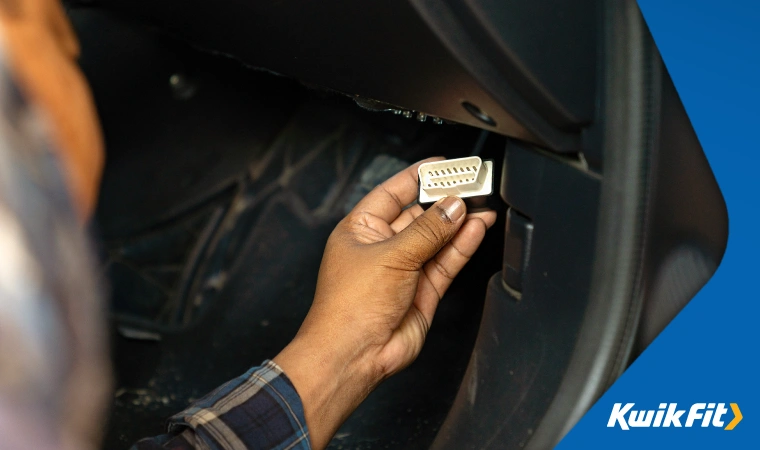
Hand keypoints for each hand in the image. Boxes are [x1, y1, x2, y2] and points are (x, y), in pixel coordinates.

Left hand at [274, 157, 496, 448]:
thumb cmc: (349, 306)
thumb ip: (427, 230)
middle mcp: (382, 247)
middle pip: (419, 215)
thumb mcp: (390, 255)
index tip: (442, 165)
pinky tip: (475, 228)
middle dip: (444, 201)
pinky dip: (461, 245)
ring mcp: (404, 269)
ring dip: (458, 222)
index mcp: (361, 229)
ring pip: (437, 239)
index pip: (392, 192)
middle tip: (471, 185)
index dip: (417, 177)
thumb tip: (451, 206)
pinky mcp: (422, 290)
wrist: (354, 353)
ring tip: (482, 203)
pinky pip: (445, 261)